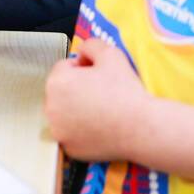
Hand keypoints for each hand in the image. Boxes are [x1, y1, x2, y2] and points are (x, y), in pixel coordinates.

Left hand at [44, 38, 153, 161]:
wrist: (142, 128)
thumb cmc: (126, 92)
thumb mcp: (111, 54)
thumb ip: (91, 45)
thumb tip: (82, 53)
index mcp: (56, 82)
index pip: (65, 67)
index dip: (84, 68)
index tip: (99, 77)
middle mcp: (50, 107)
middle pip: (61, 90)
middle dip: (77, 88)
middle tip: (102, 94)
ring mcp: (58, 130)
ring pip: (64, 112)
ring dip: (76, 109)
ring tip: (101, 110)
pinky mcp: (68, 148)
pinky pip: (71, 133)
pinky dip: (81, 130)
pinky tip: (99, 126)